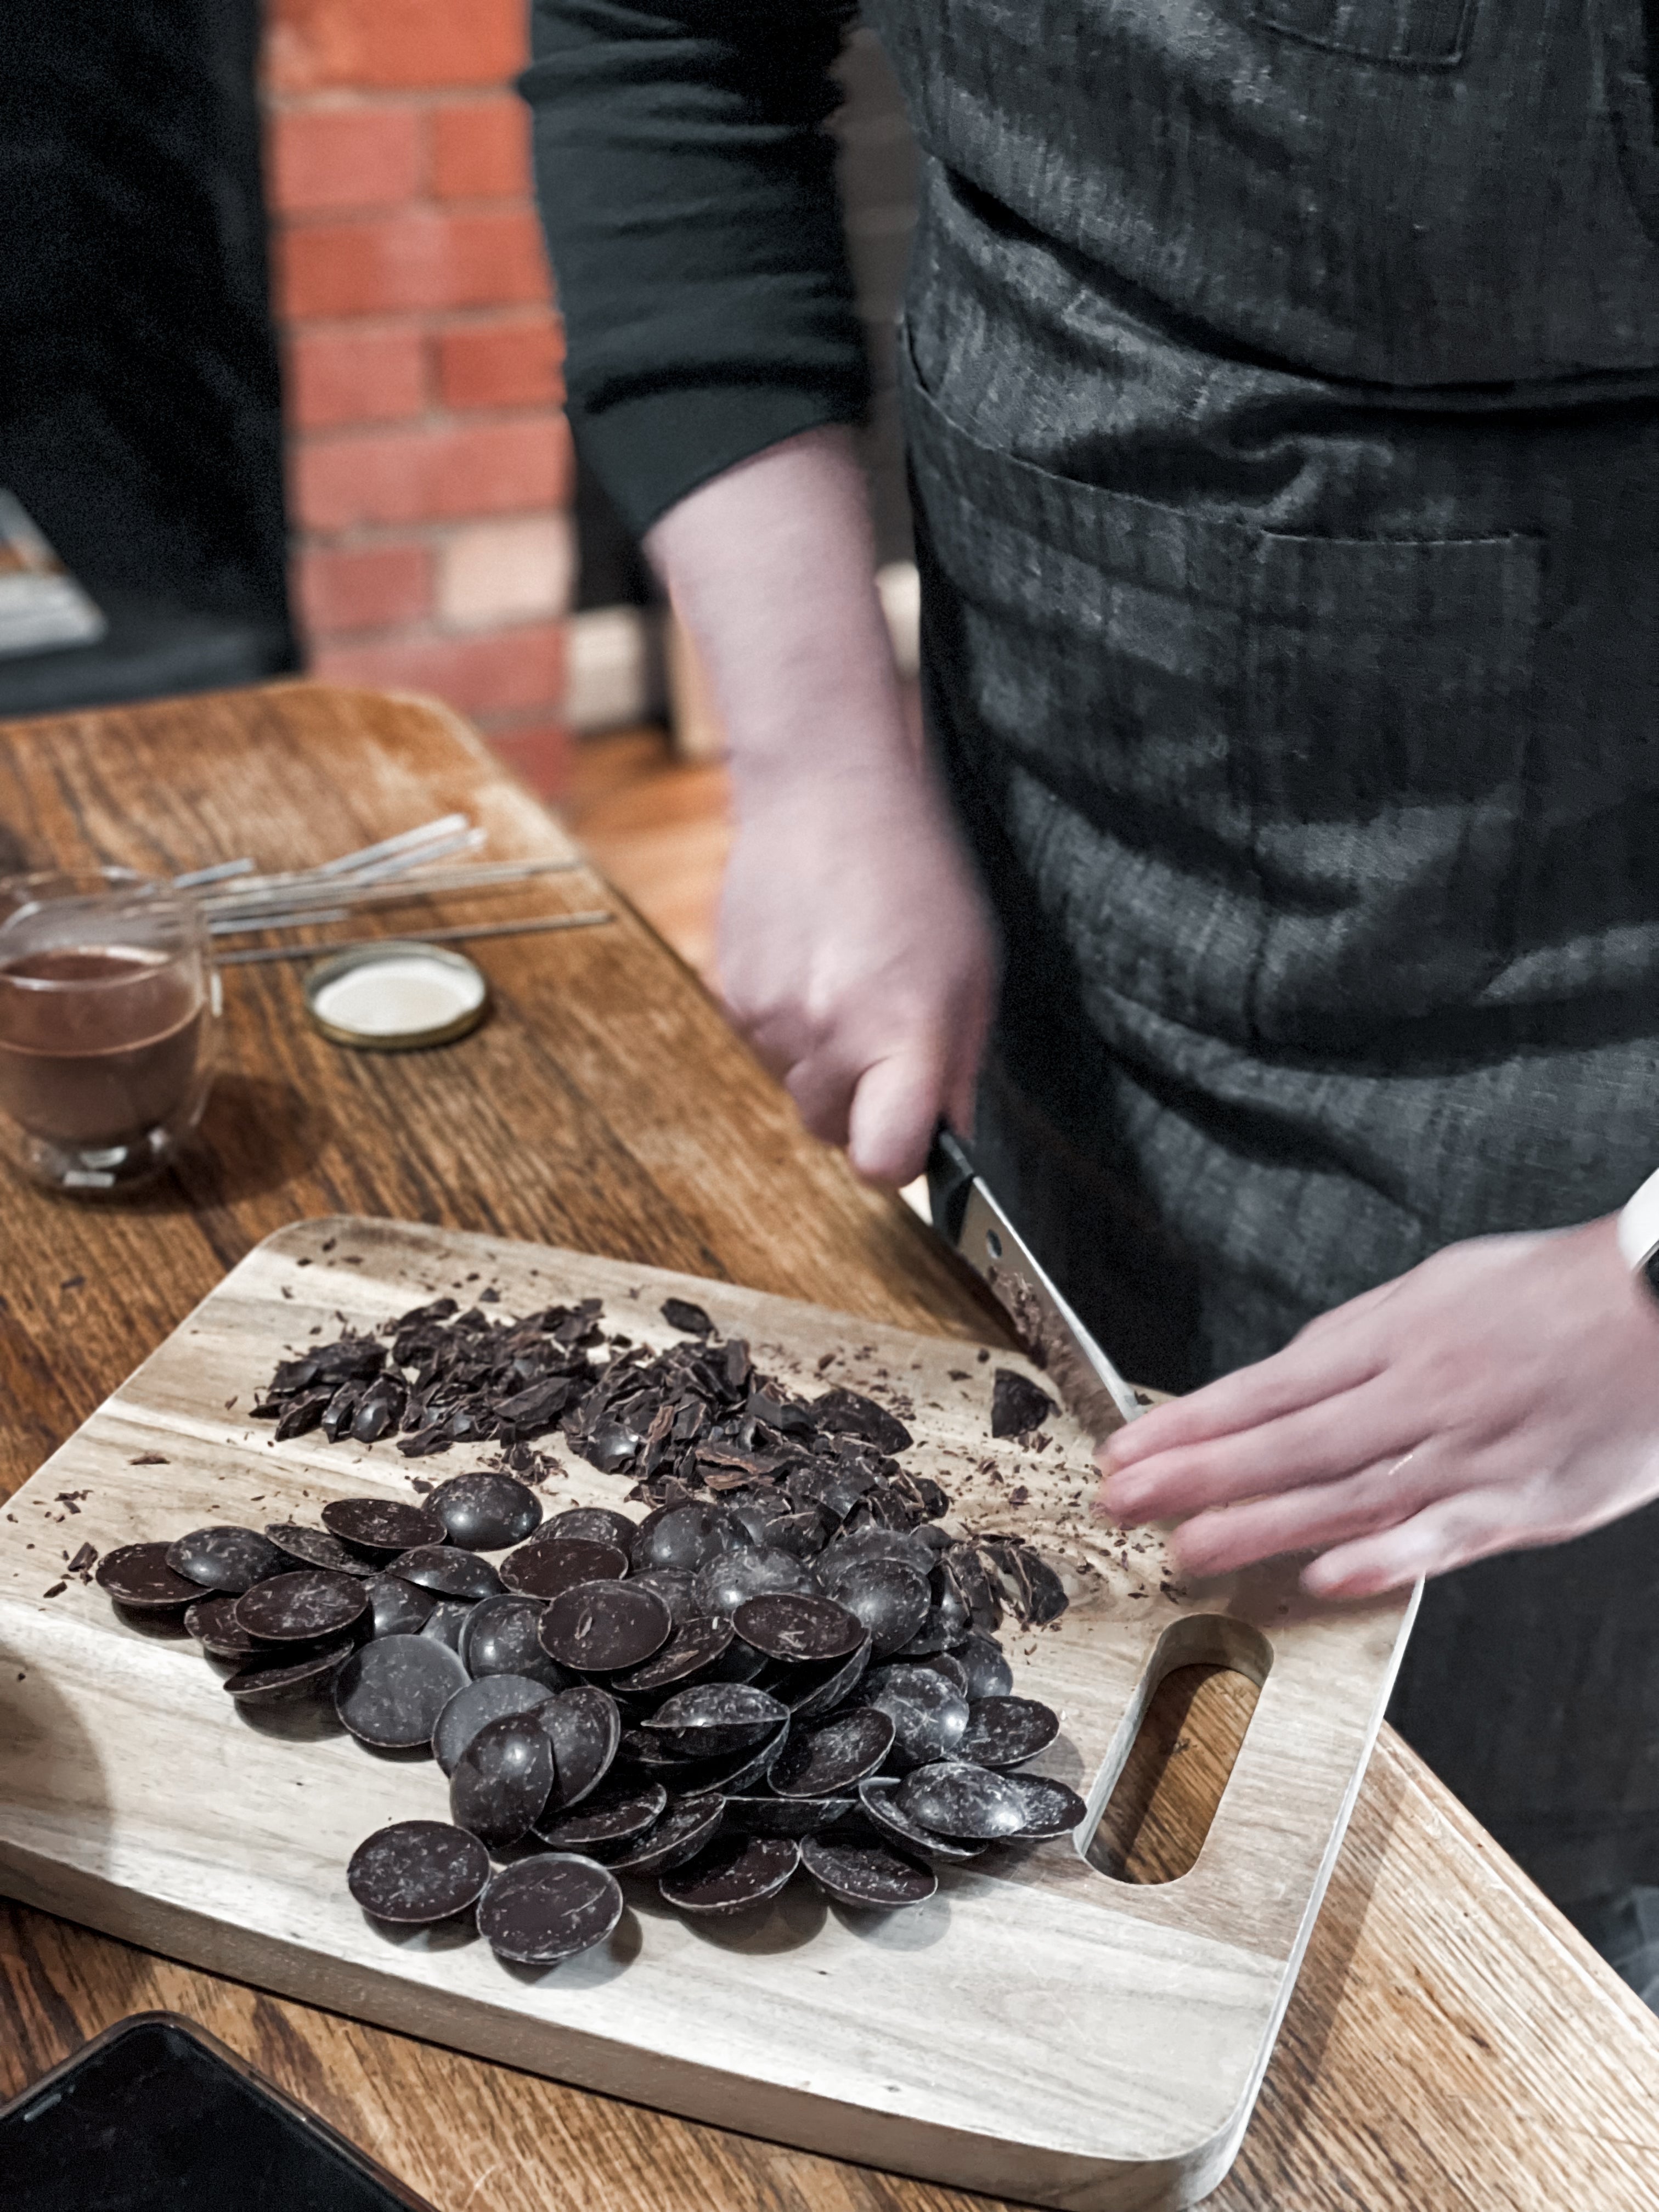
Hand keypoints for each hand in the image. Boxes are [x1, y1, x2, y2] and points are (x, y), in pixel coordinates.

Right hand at [719, 767, 994, 1183]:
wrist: (825, 791)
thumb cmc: (915, 875)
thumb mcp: (972, 971)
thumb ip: (957, 1066)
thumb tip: (948, 1140)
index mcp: (900, 1033)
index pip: (883, 1162)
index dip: (899, 1162)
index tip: (912, 1138)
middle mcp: (828, 1035)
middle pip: (832, 1132)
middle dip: (860, 1104)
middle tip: (883, 1033)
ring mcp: (769, 1018)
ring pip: (796, 1088)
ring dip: (823, 1058)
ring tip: (847, 977)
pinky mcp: (732, 995)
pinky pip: (765, 1046)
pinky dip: (790, 1023)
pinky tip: (813, 961)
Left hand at [1095, 1217, 1658, 1597]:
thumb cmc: (1552, 1295)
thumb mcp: (1439, 1287)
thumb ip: (1358, 1339)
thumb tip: (1283, 1381)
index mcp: (1397, 1336)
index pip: (1268, 1387)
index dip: (1192, 1423)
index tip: (1130, 1448)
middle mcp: (1421, 1395)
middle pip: (1288, 1443)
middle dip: (1196, 1476)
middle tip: (1124, 1501)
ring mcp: (1468, 1454)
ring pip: (1346, 1495)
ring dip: (1260, 1526)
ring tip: (1187, 1549)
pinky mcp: (1518, 1505)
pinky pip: (1440, 1537)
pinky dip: (1381, 1560)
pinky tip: (1324, 1579)